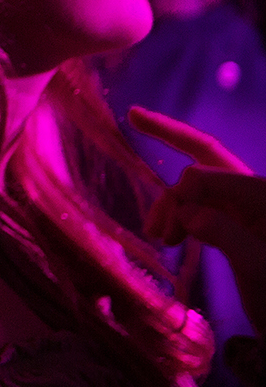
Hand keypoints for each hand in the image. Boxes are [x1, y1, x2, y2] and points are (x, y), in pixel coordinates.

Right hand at [131, 106, 265, 336]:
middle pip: (206, 153)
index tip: (164, 234)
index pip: (207, 174)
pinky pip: (198, 204)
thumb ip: (226, 234)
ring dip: (170, 203)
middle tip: (133, 116)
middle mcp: (254, 192)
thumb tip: (187, 212)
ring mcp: (244, 206)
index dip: (178, 194)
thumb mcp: (258, 270)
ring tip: (157, 238)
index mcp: (264, 195)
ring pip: (195, 184)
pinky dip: (177, 213)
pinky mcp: (235, 222)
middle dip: (170, 134)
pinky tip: (167, 237)